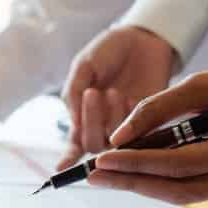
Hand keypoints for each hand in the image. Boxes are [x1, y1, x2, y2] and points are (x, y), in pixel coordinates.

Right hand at [58, 27, 174, 167]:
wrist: (141, 38)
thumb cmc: (107, 52)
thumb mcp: (83, 66)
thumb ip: (73, 93)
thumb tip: (72, 122)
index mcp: (83, 116)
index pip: (74, 145)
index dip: (67, 160)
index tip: (58, 169)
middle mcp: (103, 126)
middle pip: (92, 144)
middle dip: (90, 121)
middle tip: (93, 93)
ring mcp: (126, 125)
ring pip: (114, 140)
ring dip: (111, 118)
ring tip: (113, 91)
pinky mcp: (150, 119)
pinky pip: (138, 130)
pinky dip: (129, 116)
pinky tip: (127, 97)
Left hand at [87, 62, 207, 203]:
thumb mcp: (200, 83)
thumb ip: (158, 108)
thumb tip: (117, 137)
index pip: (181, 163)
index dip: (138, 163)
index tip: (101, 158)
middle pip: (179, 189)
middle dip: (132, 182)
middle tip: (93, 175)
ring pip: (182, 194)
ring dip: (141, 185)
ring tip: (105, 175)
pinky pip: (191, 188)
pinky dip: (159, 180)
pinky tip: (131, 172)